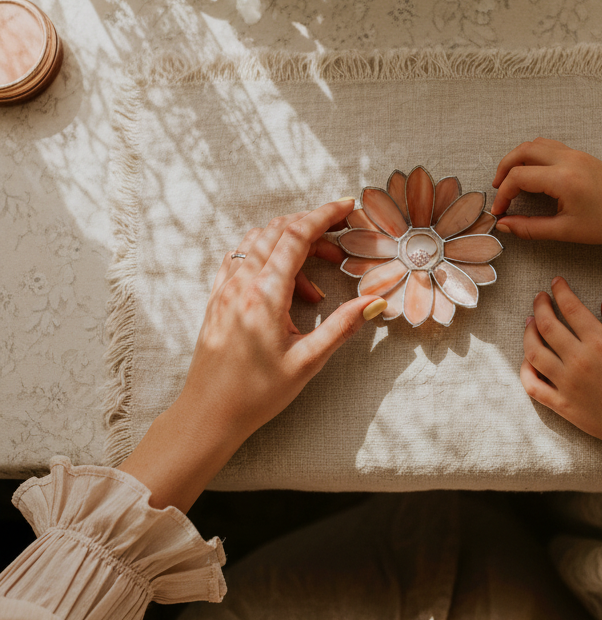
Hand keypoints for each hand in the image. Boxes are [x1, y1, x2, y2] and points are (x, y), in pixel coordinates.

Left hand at [118, 200, 386, 511]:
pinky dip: (270, 256)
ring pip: (258, 241)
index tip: (346, 205)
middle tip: (341, 237)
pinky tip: (289, 283)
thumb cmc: (255, 394)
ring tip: (321, 269)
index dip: (323, 215)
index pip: (295, 236)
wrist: (208, 414)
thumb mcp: (307, 362)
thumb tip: (375, 302)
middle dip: (312, 224)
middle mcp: (241, 283)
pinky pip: (244, 258)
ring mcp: (226, 288)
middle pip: (277, 231)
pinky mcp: (219, 298)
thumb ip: (342, 327)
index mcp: (264, 295)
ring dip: (291, 241)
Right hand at [491, 138, 601, 242]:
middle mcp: (568, 160)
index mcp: (564, 179)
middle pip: (522, 151)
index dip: (503, 194)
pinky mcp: (580, 155)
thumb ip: (531, 228)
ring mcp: (575, 154)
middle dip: (504, 169)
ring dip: (518, 159)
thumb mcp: (566, 231)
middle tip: (498, 189)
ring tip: (511, 181)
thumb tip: (505, 226)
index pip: (519, 177)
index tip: (500, 212)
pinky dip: (533, 156)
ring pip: (535, 144)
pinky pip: (548, 146)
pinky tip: (532, 175)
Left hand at [521, 277, 601, 450]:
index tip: (556, 282)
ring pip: (533, 352)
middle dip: (540, 305)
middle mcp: (578, 361)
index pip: (571, 308)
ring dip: (528, 333)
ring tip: (530, 322)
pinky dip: (524, 370)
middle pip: (547, 325)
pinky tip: (528, 358)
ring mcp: (565, 383)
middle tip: (540, 297)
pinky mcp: (558, 403)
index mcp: (600, 344)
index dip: (561, 290)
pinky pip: (532, 384)